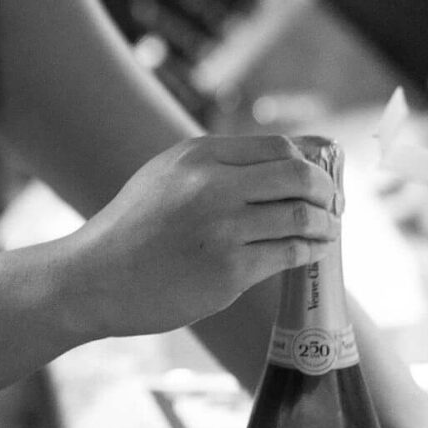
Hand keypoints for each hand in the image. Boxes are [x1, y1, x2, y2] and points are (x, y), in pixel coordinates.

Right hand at [71, 135, 338, 338]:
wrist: (93, 279)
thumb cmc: (130, 230)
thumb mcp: (164, 175)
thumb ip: (213, 165)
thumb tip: (280, 161)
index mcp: (198, 155)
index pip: (280, 148)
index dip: (311, 163)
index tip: (321, 178)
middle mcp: (212, 185)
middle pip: (299, 176)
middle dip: (328, 192)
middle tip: (334, 206)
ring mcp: (222, 228)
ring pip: (301, 217)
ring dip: (325, 225)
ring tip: (327, 232)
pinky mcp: (229, 270)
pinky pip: (288, 254)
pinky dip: (308, 252)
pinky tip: (309, 253)